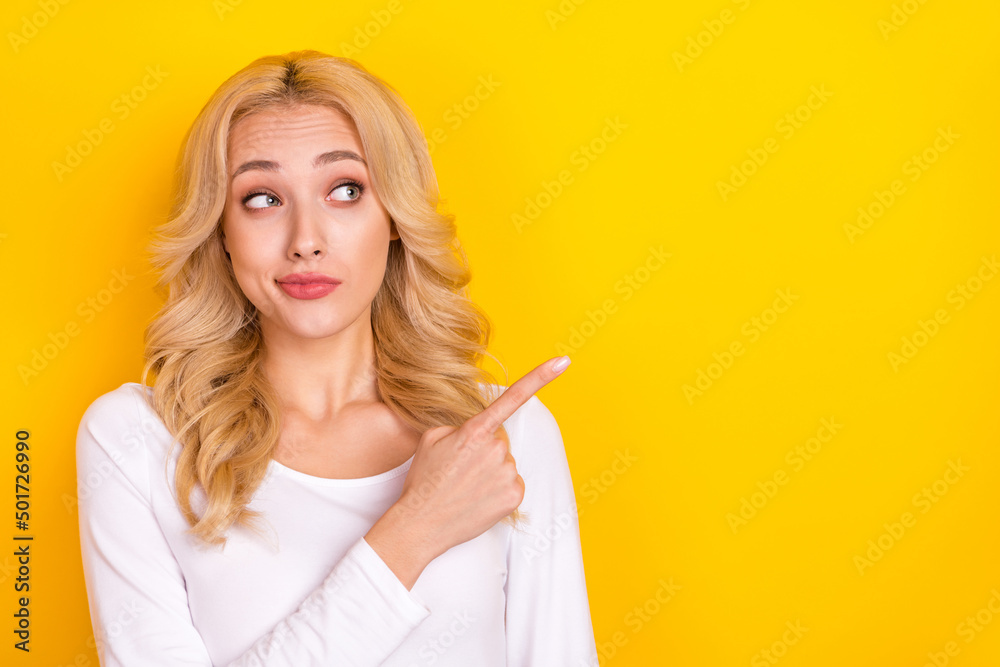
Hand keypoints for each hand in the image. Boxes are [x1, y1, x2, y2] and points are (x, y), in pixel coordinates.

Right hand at [396, 355, 571, 560]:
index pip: (512, 397)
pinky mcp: (514, 496)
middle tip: (460, 470)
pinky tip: (479, 499)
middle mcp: (496, 449)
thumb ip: (460, 425)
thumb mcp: (432, 439)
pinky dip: (499, 490)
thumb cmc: (424, 481)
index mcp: (475, 430)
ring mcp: (507, 473)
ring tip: (466, 487)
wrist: (420, 524)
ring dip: (491, 472)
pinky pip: (513, 484)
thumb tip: (480, 431)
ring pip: (506, 464)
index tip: (563, 361)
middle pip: (501, 441)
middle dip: (485, 451)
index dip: (540, 377)